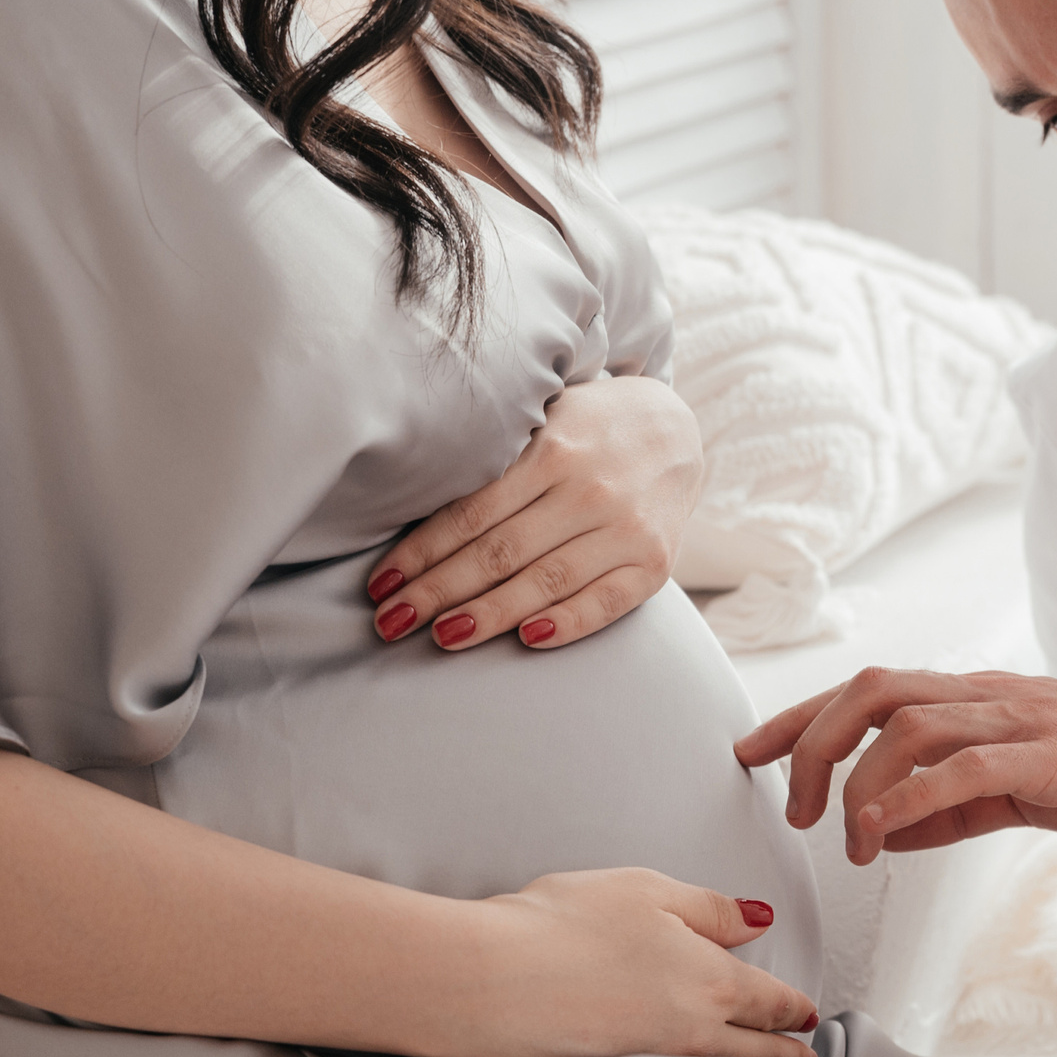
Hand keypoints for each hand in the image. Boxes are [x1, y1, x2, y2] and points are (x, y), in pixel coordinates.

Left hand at [367, 375, 703, 651]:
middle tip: (389, 623)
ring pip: (545, 581)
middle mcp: (589, 489)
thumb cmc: (587, 429)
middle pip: (499, 553)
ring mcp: (625, 527)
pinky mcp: (655, 562)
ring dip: (487, 615)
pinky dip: (567, 623)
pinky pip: (606, 602)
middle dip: (436, 592)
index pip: (471, 513)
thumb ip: (496, 454)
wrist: (675, 431)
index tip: (381, 584)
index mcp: (552, 449)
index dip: (421, 553)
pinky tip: (527, 639)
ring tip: (440, 637)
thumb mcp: (544, 418)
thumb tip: (412, 492)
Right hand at [442, 867, 818, 1056]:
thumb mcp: (646, 890)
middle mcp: (690, 1030)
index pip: (768, 1000)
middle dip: (785, 1051)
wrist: (486, 979)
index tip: (808, 1015)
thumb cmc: (558, 926)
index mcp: (709, 981)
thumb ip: (708, 908)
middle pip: (754, 1048)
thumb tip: (755, 919)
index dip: (793, 1008)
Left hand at [734, 668, 1056, 864]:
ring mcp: (1017, 718)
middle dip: (814, 742)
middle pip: (872, 689)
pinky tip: (886, 832)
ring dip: (860, 783)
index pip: (867, 689)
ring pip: (909, 722)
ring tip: (849, 840)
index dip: (801, 716)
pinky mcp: (1048, 754)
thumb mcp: (1013, 787)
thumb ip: (946, 806)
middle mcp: (984, 695)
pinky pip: (964, 765)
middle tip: (795, 808)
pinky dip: (912, 795)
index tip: (751, 752)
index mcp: (972, 698)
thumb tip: (881, 832)